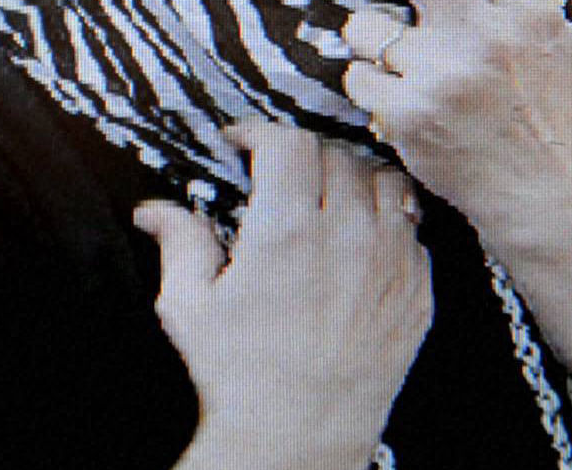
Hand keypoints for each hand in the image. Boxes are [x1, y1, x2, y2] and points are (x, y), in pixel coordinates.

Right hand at [137, 124, 431, 469]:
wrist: (299, 437)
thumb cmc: (239, 376)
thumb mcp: (190, 307)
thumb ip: (179, 243)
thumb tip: (153, 209)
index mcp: (287, 230)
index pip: (288, 142)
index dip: (261, 133)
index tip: (245, 144)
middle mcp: (348, 236)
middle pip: (338, 155)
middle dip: (305, 154)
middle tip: (283, 173)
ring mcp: (391, 263)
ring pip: (388, 183)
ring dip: (357, 179)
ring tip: (332, 195)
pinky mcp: (418, 292)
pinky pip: (414, 232)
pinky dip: (389, 224)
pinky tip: (363, 241)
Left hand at [313, 0, 571, 254]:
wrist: (553, 198)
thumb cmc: (549, 113)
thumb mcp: (551, 38)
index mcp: (526, 7)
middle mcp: (487, 35)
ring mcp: (445, 76)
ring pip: (366, 25)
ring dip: (370, 37)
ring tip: (411, 71)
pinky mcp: (410, 117)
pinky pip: (358, 77)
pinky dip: (370, 87)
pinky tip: (407, 108)